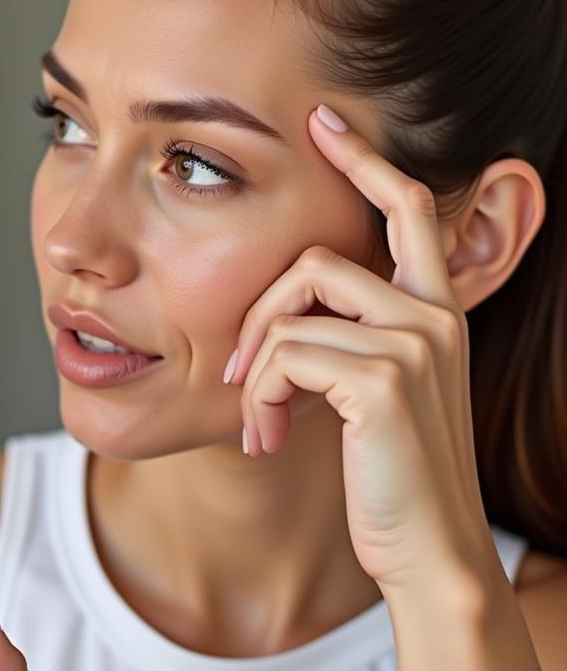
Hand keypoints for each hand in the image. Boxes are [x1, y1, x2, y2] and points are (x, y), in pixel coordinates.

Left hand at [225, 103, 496, 595]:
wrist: (426, 551)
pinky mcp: (385, 380)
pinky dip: (263, 398)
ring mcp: (416, 343)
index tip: (324, 120)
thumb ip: (343, 342)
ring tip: (258, 420)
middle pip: (317, 260)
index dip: (366, 158)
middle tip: (236, 373)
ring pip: (291, 316)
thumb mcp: (372, 394)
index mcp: (435, 308)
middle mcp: (435, 313)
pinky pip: (287, 358)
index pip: (407, 206)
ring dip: (256, 371)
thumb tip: (278, 323)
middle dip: (259, 315)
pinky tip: (269, 438)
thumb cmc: (390, 475)